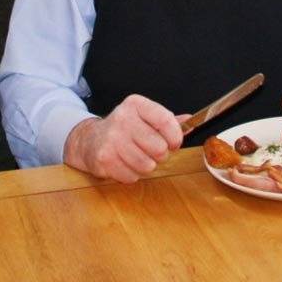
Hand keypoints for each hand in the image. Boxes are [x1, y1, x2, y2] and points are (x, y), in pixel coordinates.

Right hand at [62, 95, 185, 182]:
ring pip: (147, 165)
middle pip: (159, 148)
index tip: (174, 143)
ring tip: (137, 157)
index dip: (176, 137)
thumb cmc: (123, 129)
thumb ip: (167, 120)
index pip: (166, 120)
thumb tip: (191, 122)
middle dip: (160, 155)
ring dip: (146, 166)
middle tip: (151, 151)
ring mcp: (112, 139)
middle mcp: (122, 119)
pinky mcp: (104, 159)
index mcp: (136, 105)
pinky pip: (132, 176)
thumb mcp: (144, 116)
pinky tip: (125, 164)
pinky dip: (132, 174)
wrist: (90, 139)